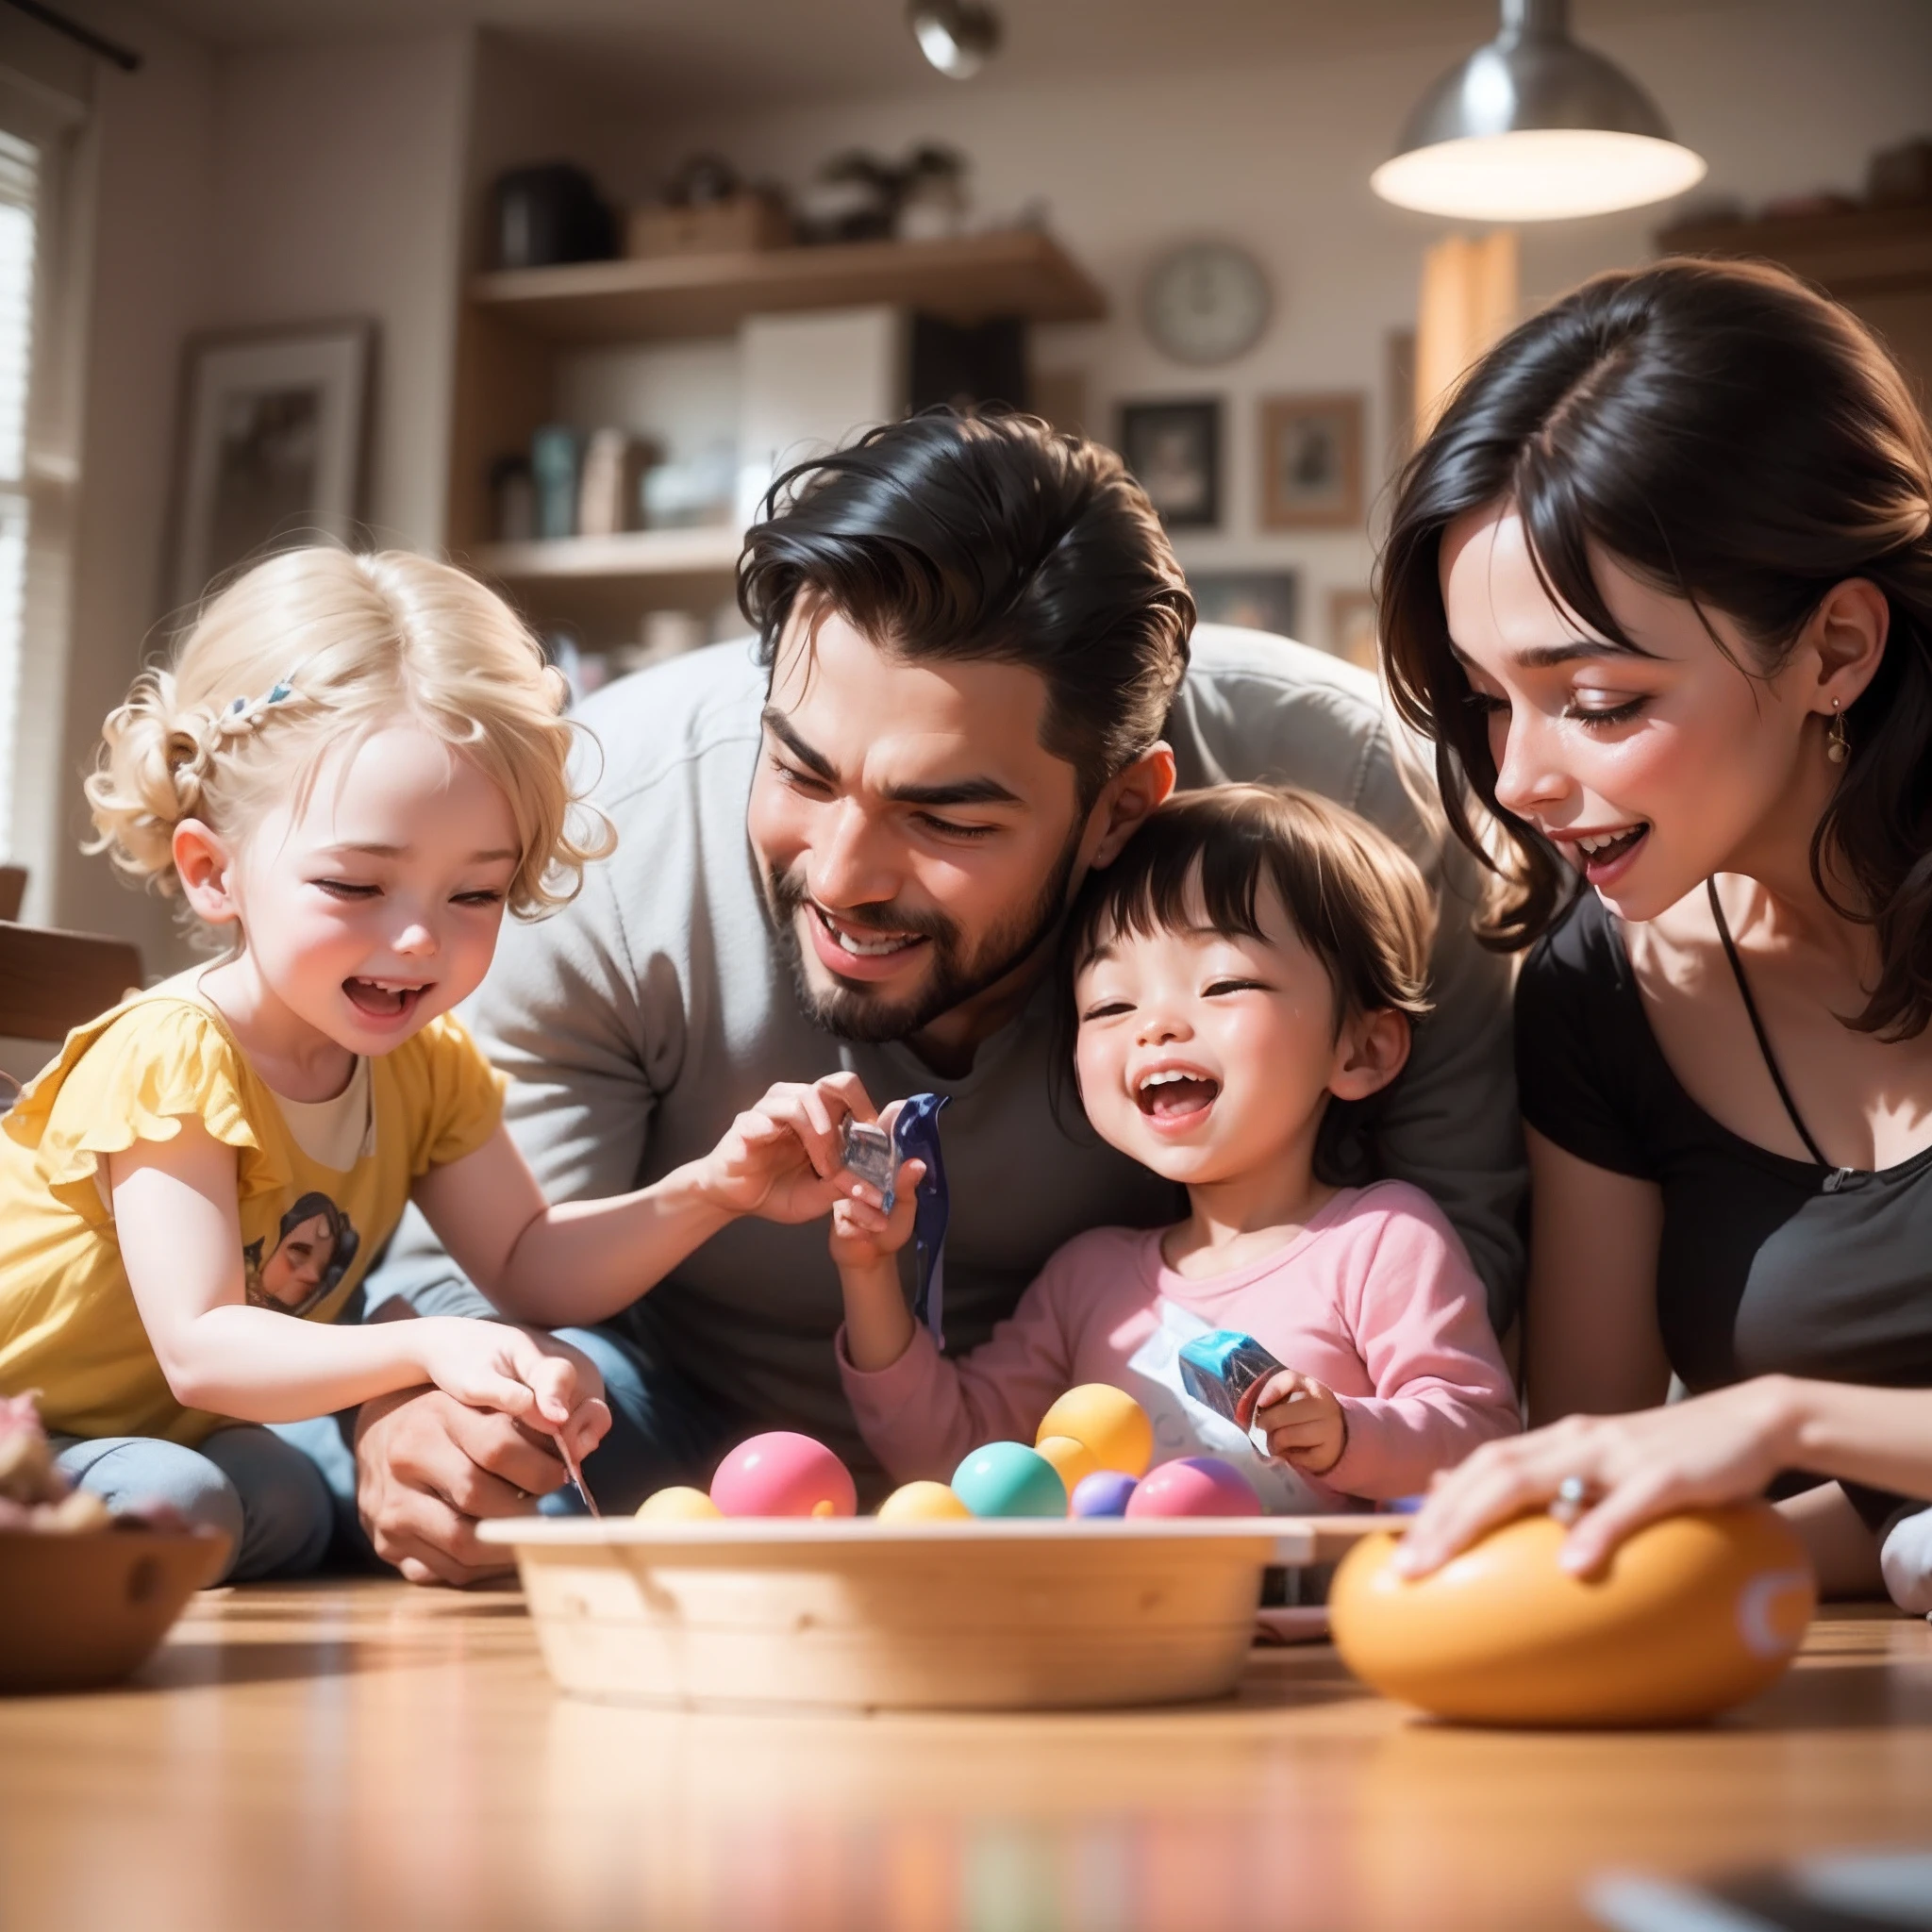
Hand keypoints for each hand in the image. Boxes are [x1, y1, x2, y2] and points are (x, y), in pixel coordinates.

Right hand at [352, 1330, 609, 1587]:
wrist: (382, 1430)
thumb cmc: (452, 1414)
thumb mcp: (487, 1398)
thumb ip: (537, 1410)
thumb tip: (593, 1428)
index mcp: (436, 1415)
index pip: (499, 1446)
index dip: (543, 1466)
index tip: (565, 1474)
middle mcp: (407, 1459)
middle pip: (481, 1497)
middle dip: (527, 1511)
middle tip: (551, 1513)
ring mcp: (390, 1505)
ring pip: (463, 1543)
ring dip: (508, 1547)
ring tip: (531, 1535)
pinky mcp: (385, 1543)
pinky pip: (444, 1570)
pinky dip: (483, 1569)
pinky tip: (502, 1553)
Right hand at [694, 1072, 881, 1222]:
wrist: (735, 1202)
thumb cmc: (778, 1192)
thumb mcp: (819, 1195)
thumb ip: (845, 1187)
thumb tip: (879, 1191)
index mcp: (818, 1116)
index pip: (846, 1090)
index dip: (865, 1104)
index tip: (875, 1132)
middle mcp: (796, 1105)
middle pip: (830, 1082)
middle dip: (850, 1105)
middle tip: (856, 1138)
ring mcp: (770, 1111)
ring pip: (803, 1099)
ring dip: (821, 1133)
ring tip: (826, 1167)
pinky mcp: (746, 1123)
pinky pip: (764, 1116)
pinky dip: (778, 1130)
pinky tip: (786, 1151)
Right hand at [829, 1157, 924, 1267]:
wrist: (876, 1256)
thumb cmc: (892, 1227)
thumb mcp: (905, 1206)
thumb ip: (907, 1185)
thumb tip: (919, 1163)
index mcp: (872, 1176)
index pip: (869, 1161)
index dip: (875, 1168)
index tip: (884, 1180)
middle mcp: (853, 1185)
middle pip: (853, 1180)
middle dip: (870, 1195)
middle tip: (883, 1206)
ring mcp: (842, 1202)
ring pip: (849, 1204)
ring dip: (868, 1217)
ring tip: (881, 1227)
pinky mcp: (835, 1221)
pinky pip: (844, 1222)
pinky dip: (857, 1231)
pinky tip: (864, 1236)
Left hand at [1252, 1370, 1345, 1476]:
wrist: (1336, 1436)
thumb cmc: (1306, 1413)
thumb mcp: (1296, 1393)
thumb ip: (1277, 1389)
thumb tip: (1261, 1404)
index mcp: (1316, 1388)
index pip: (1289, 1380)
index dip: (1270, 1391)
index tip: (1261, 1404)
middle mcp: (1326, 1408)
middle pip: (1279, 1416)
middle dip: (1265, 1424)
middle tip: (1266, 1428)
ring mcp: (1330, 1432)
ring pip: (1284, 1437)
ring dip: (1274, 1443)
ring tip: (1277, 1442)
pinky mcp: (1327, 1455)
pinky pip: (1293, 1458)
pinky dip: (1287, 1457)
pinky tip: (1293, 1452)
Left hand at [1394, 1377, 1801, 1580]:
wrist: (1752, 1419)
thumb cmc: (1671, 1455)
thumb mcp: (1604, 1463)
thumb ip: (1553, 1479)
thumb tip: (1491, 1498)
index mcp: (1559, 1439)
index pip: (1480, 1466)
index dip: (1435, 1504)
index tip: (1396, 1548)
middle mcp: (1575, 1438)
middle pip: (1489, 1471)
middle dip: (1440, 1517)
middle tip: (1404, 1568)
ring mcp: (1618, 1453)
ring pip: (1532, 1477)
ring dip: (1480, 1519)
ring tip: (1443, 1563)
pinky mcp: (1669, 1474)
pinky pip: (1627, 1503)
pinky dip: (1596, 1531)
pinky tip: (1572, 1567)